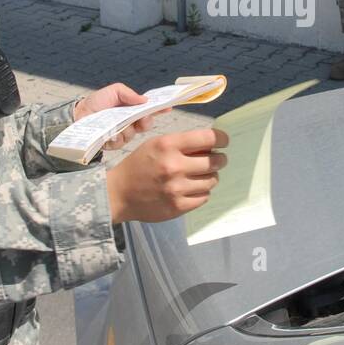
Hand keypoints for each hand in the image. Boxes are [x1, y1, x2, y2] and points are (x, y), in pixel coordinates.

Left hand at [73, 83, 160, 149]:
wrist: (77, 116)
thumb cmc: (95, 103)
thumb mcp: (113, 91)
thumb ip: (128, 94)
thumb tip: (145, 100)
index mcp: (130, 109)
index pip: (148, 110)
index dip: (159, 109)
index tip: (167, 107)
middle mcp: (129, 122)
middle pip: (146, 124)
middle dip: (146, 122)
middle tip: (142, 119)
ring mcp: (121, 133)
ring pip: (133, 134)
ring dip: (127, 129)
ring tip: (116, 125)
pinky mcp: (112, 143)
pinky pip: (120, 142)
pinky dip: (116, 137)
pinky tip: (110, 134)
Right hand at [106, 128, 230, 223]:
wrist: (119, 193)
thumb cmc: (139, 164)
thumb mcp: (156, 144)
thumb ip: (182, 143)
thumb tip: (212, 144)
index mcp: (168, 145)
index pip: (208, 138)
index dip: (222, 138)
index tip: (224, 141)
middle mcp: (174, 166)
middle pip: (215, 161)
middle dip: (219, 159)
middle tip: (216, 160)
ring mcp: (177, 189)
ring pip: (212, 181)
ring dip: (210, 177)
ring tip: (201, 175)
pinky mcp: (178, 206)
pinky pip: (204, 197)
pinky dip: (201, 192)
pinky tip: (192, 188)